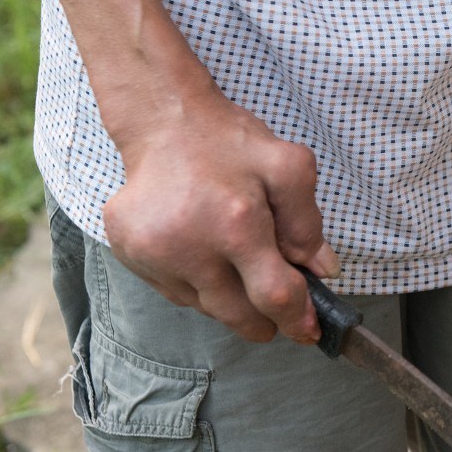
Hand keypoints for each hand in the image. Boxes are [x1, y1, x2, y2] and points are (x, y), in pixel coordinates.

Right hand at [101, 93, 340, 343]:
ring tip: (235, 260)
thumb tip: (323, 271)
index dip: (296, 319)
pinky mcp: (128, 253)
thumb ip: (309, 223)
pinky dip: (197, 285)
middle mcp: (188, 245)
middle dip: (264, 319)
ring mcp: (152, 253)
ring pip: (204, 307)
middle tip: (278, 308)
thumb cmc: (229, 143)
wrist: (164, 121)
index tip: (309, 330)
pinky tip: (203, 253)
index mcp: (236, 222)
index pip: (274, 295)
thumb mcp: (289, 166)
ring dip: (229, 300)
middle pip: (237, 315)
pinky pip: (173, 292)